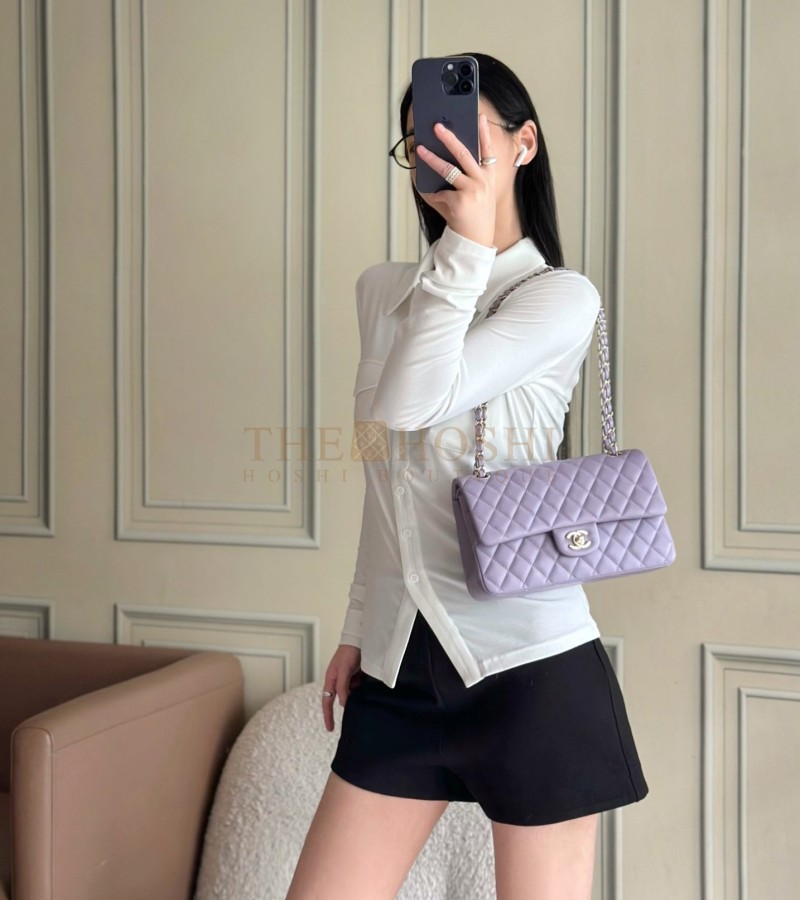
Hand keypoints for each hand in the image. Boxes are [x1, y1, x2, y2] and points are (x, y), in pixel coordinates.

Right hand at [321, 643, 362, 731]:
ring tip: (364, 693)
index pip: (327, 702)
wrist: (359, 640)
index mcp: (331, 680)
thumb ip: (342, 687)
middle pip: (341, 699)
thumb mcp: (343, 670)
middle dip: (348, 706)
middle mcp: (338, 681)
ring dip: (358, 696)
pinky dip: (363, 689)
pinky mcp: (358, 676)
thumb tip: (343, 703)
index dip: (328, 716)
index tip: (330, 729)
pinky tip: (369, 688)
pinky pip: (360, 687)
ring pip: (352, 694)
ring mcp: (349, 679)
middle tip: (354, 716)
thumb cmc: (348, 653)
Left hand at [415, 112, 495, 247]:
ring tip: (420, 149)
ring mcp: (472, 191)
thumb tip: (438, 158)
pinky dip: (432, 193)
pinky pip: (439, 192)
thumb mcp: (475, 193)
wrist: (475, 241)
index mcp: (489, 177)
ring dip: (432, 158)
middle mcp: (483, 181)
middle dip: (449, 138)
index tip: (480, 116)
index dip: (484, 132)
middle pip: (464, 153)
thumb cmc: (473, 215)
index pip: (488, 150)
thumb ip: (463, 176)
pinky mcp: (460, 202)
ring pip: (448, 169)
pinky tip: (431, 193)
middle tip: (437, 126)